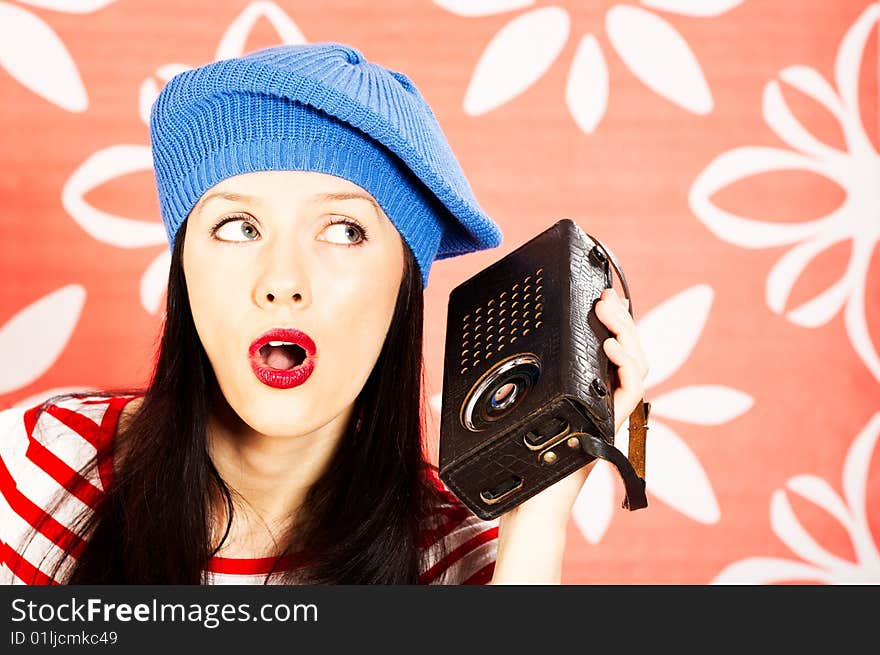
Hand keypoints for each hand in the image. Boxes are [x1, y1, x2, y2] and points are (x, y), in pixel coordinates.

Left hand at [498, 286, 649, 526]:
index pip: (610, 353)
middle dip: (620, 319)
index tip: (599, 296)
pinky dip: (626, 365)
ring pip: (636, 366)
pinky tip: (609, 346)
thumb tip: (493, 354)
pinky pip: (631, 392)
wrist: (528, 508)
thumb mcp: (519, 414)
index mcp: (587, 397)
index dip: (611, 323)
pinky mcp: (609, 429)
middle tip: (605, 295)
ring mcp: (608, 416)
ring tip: (608, 311)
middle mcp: (603, 404)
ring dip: (626, 333)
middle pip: (627, 353)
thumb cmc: (521, 466)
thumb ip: (518, 388)